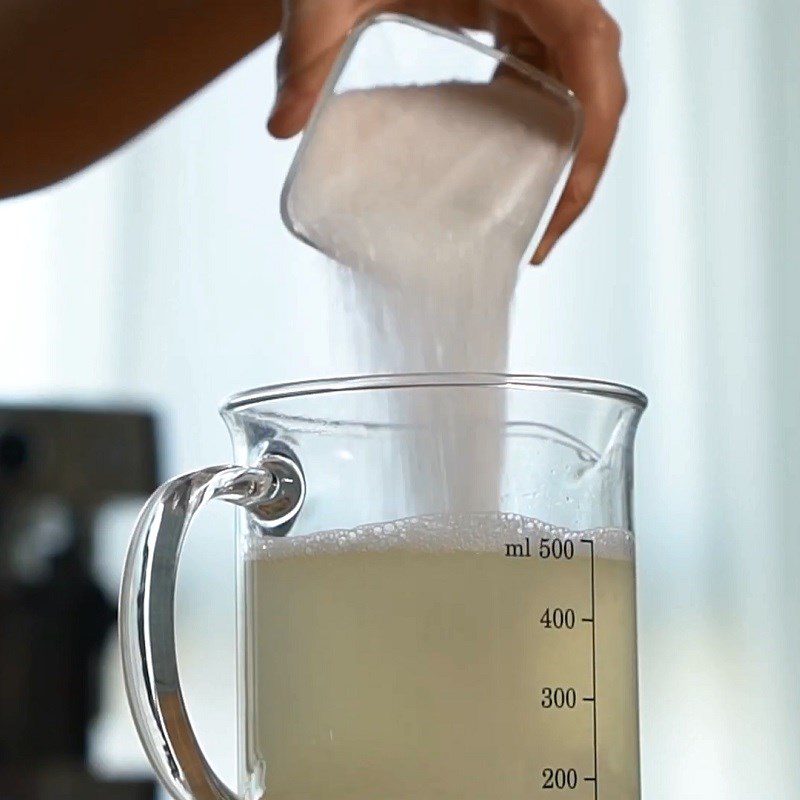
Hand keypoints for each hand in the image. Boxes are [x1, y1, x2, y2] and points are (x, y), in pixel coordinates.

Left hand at [267, 0, 625, 263]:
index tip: (561, 205)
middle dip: (583, 163)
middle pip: (598, 82)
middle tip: (540, 235)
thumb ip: (307, 46)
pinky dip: (537, 119)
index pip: (591, 55)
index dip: (595, 137)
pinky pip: (548, 70)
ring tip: (526, 211)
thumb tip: (283, 126)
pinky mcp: (519, 9)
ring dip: (564, 147)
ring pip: (581, 80)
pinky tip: (504, 155)